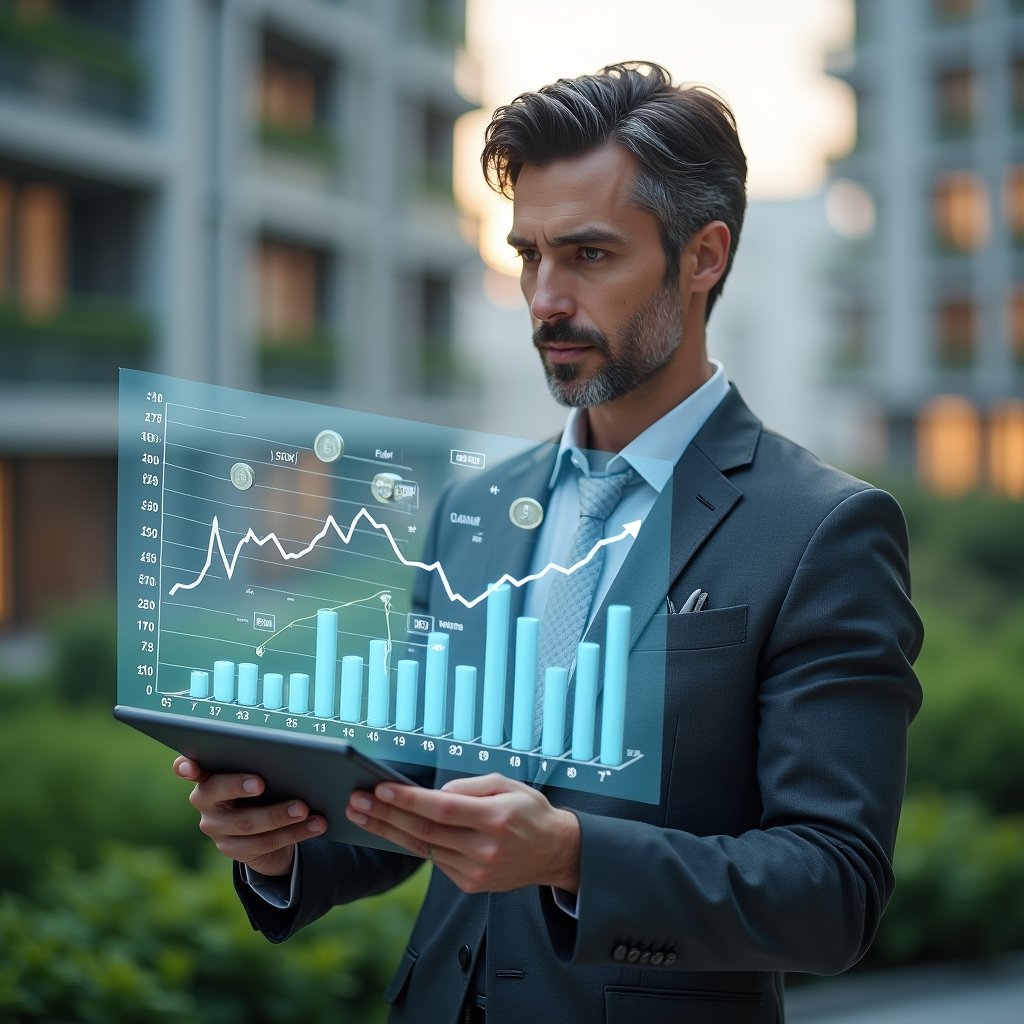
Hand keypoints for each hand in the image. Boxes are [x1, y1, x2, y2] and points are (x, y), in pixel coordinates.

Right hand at [174, 756, 326, 876]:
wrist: (266, 826)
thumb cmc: (263, 785)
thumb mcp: (258, 772)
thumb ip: (260, 764)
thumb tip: (288, 753)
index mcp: (207, 774)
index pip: (187, 768)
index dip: (185, 767)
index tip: (190, 766)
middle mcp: (204, 801)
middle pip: (216, 793)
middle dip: (238, 786)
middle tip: (261, 782)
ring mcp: (216, 828)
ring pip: (246, 824)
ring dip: (280, 816)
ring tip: (305, 809)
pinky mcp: (233, 850)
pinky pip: (265, 843)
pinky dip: (295, 833)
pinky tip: (315, 825)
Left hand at [346, 772, 580, 894]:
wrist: (555, 852)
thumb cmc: (530, 812)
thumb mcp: (508, 784)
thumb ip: (470, 786)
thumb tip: (435, 794)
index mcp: (495, 819)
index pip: (442, 809)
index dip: (408, 799)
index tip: (380, 789)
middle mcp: (485, 848)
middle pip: (424, 831)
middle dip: (385, 815)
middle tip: (356, 802)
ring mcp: (477, 871)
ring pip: (424, 848)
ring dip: (389, 831)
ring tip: (363, 814)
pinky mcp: (471, 884)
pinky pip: (436, 860)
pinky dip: (414, 843)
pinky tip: (392, 830)